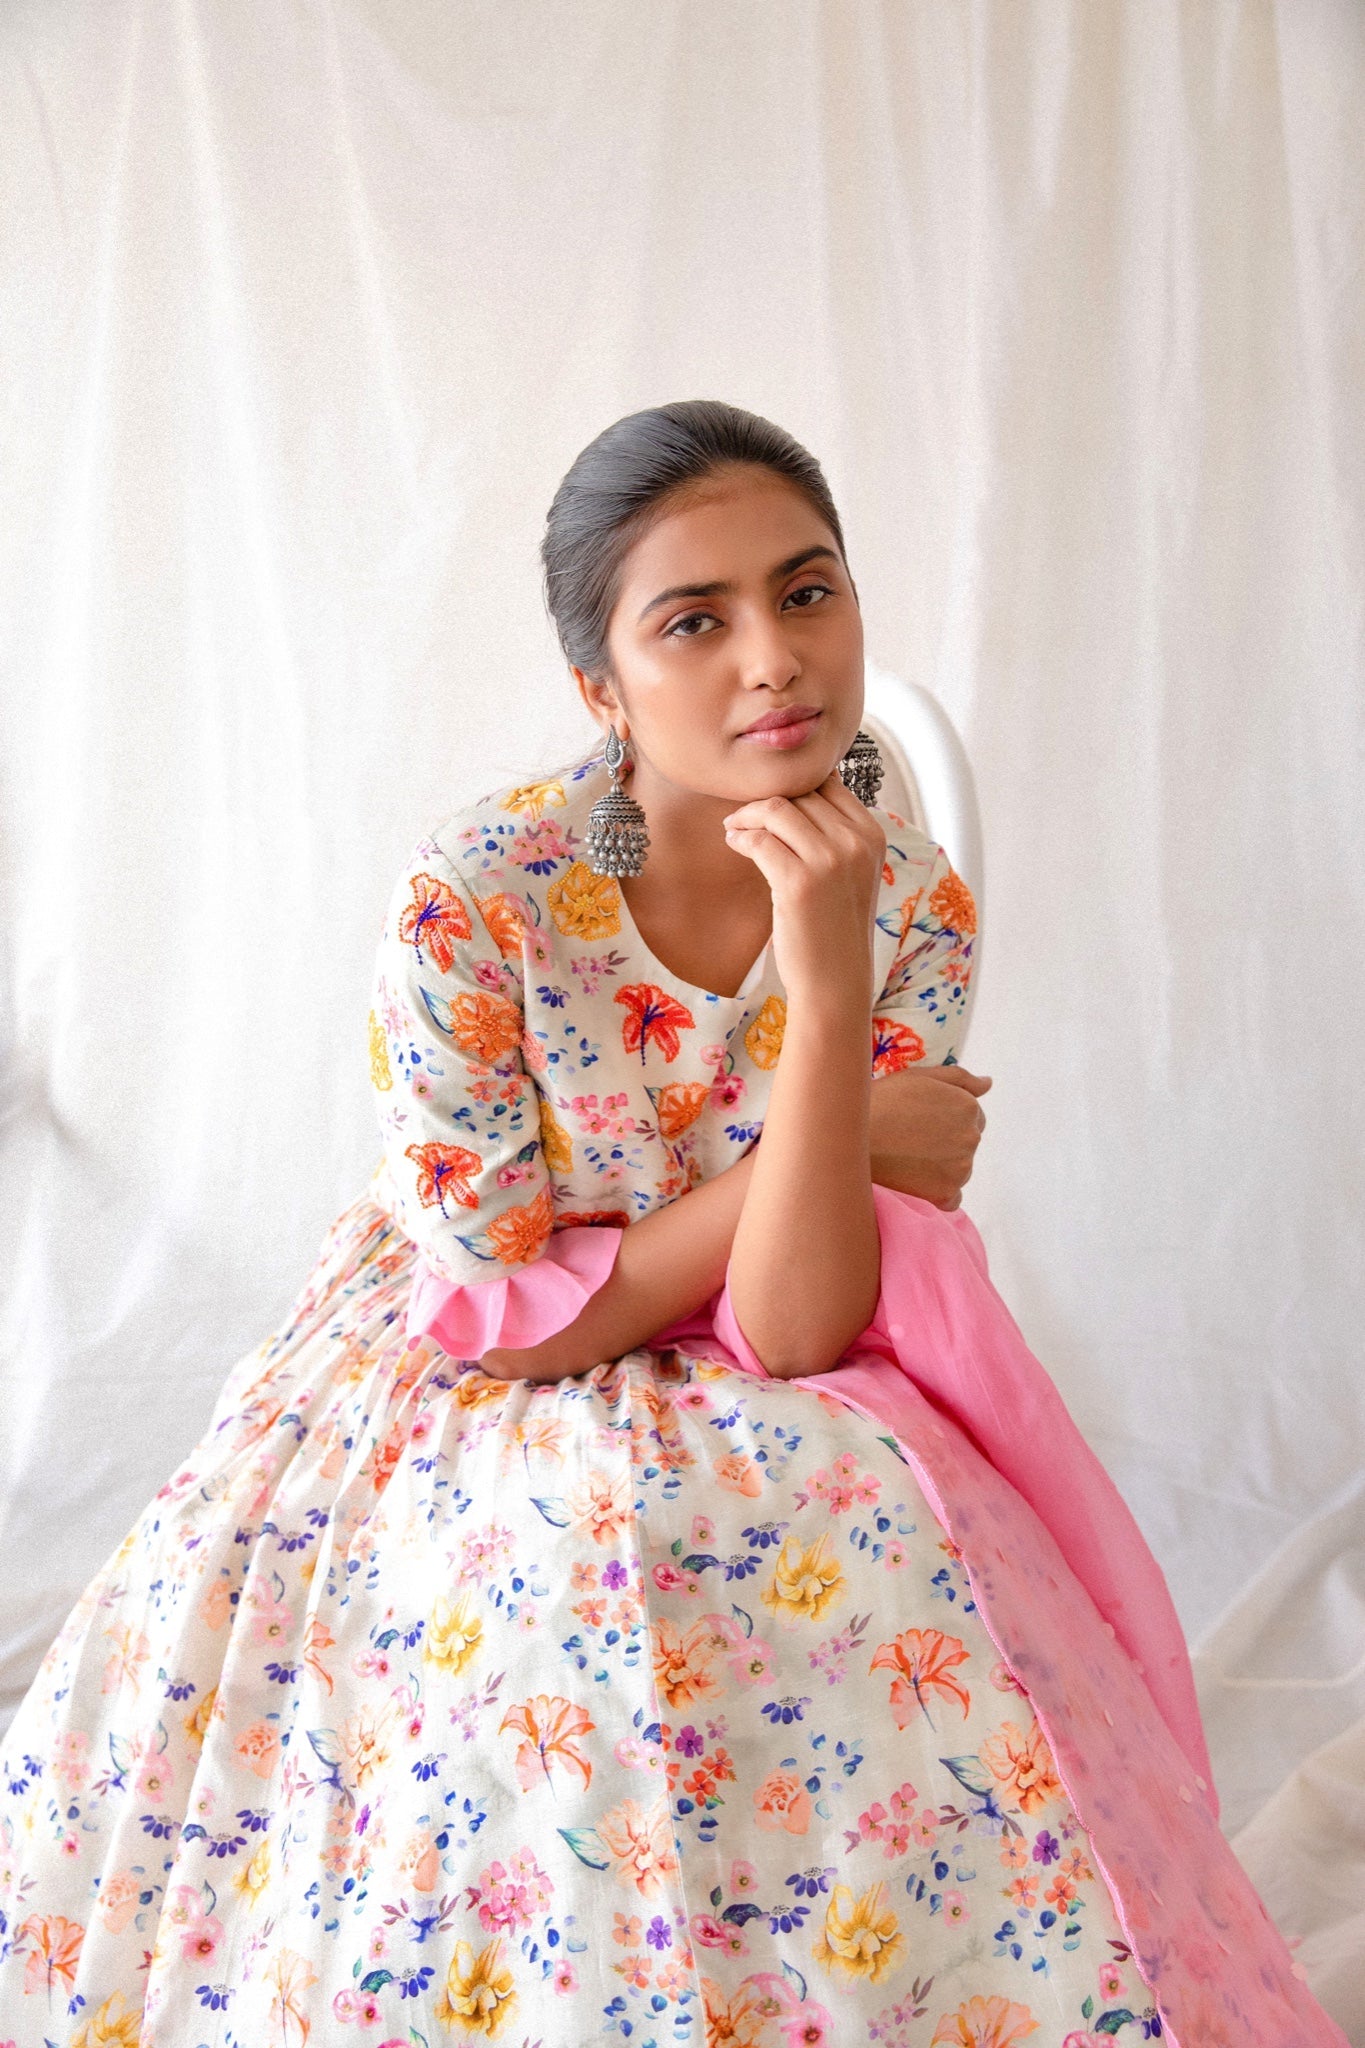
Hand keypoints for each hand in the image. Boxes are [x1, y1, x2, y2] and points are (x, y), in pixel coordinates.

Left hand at [722, 770, 885, 1007]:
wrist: (836, 982)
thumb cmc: (836, 928)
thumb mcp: (852, 873)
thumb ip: (836, 835)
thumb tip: (796, 796)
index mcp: (873, 836)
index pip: (828, 783)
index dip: (793, 785)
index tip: (770, 801)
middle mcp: (856, 843)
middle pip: (800, 793)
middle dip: (765, 799)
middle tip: (742, 815)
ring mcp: (829, 861)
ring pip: (776, 809)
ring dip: (747, 814)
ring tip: (733, 828)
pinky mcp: (799, 883)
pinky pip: (759, 840)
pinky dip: (740, 837)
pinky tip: (733, 843)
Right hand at [869, 1065, 991, 1208]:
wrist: (848, 1138)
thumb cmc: (881, 1101)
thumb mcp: (919, 1076)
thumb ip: (960, 1079)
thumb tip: (988, 1083)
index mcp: (968, 1107)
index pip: (972, 1116)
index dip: (946, 1117)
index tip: (921, 1120)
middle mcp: (971, 1138)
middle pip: (966, 1142)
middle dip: (946, 1140)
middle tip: (910, 1138)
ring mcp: (960, 1169)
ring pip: (959, 1169)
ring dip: (941, 1165)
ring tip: (906, 1157)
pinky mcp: (944, 1195)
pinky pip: (952, 1198)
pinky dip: (938, 1192)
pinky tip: (914, 1180)